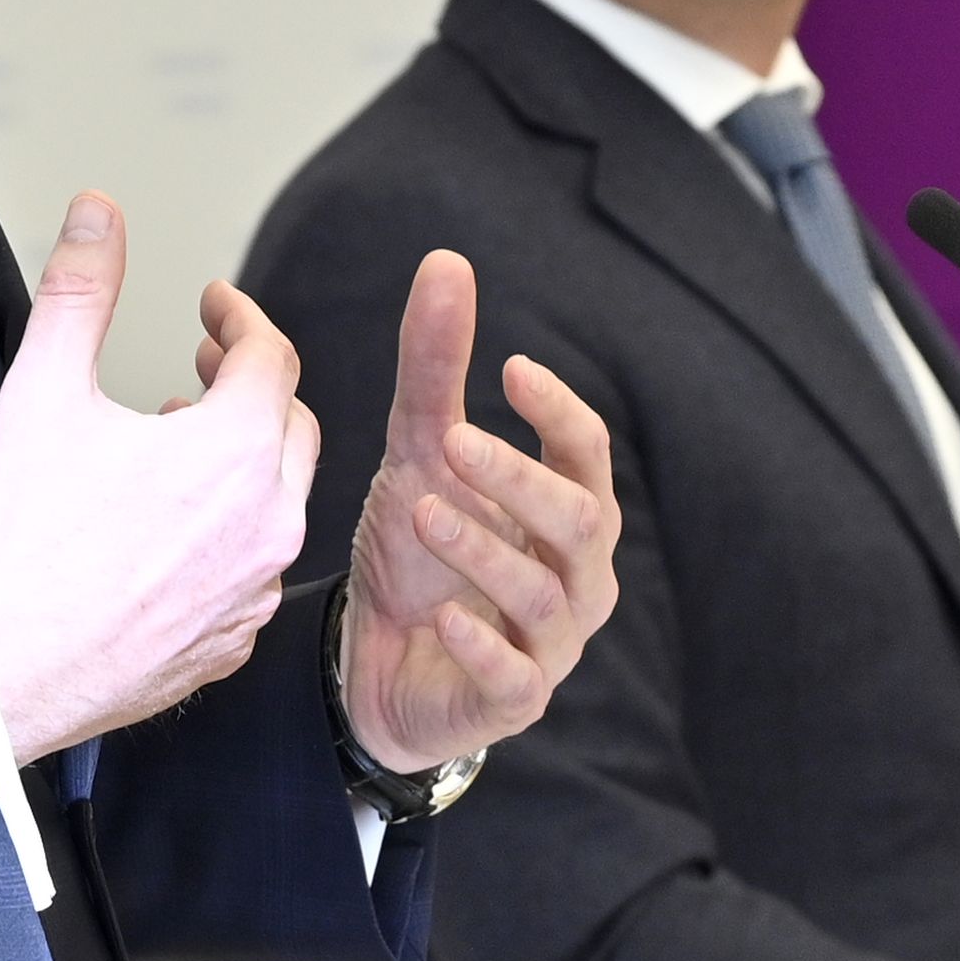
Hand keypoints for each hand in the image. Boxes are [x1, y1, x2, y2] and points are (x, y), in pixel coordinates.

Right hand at [0, 194, 314, 759]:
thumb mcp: (43, 390)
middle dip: (253, 385)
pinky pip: (254, 571)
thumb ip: (81, 289)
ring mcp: (253, 591)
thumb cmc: (19, 544)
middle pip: (292, 425)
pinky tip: (175, 529)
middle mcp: (266, 523)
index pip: (271, 356)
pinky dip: (229, 535)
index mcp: (235, 453)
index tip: (213, 307)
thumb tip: (99, 215)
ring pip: (280, 501)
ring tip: (180, 443)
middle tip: (205, 368)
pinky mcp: (231, 645)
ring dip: (244, 461)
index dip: (240, 318)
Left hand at [339, 250, 620, 772]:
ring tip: (424, 511)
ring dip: (486, 549)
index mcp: (567, 508)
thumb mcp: (419, 452)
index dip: (559, 413)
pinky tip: (443, 616)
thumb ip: (437, 368)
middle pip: (580, 520)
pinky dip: (482, 644)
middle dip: (519, 479)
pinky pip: (515, 676)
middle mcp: (576, 574)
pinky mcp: (512, 700)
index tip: (512, 370)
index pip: (588, 453)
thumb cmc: (418, 549)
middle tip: (454, 443)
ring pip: (543, 592)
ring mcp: (550, 641)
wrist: (371, 662)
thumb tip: (447, 261)